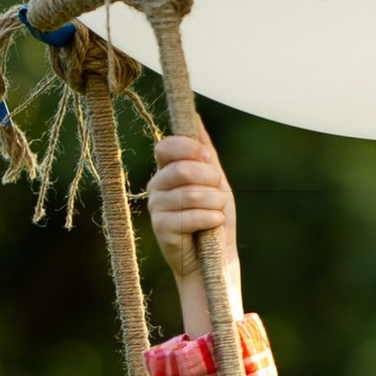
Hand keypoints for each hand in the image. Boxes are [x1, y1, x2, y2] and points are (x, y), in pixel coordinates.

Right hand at [147, 121, 239, 333]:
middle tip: (220, 193)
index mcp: (166, 171)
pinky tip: (214, 224)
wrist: (215, 258)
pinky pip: (189, 216)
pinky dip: (211, 218)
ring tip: (219, 211)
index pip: (167, 147)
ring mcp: (156, 208)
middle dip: (210, 179)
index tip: (209, 159)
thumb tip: (194, 116)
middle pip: (181, 169)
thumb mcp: (215, 180)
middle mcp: (156, 187)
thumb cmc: (215, 217)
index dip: (189, 148)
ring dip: (215, 202)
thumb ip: (204, 151)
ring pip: (189, 193)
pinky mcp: (160, 229)